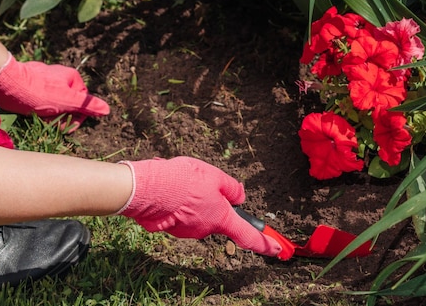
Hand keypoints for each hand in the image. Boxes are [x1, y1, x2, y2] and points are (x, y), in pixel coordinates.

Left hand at [0, 53, 109, 130]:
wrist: (4, 82)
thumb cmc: (37, 92)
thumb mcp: (66, 101)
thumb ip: (87, 105)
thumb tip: (107, 110)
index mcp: (72, 78)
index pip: (83, 104)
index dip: (76, 119)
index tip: (65, 128)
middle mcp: (61, 76)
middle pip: (69, 105)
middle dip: (61, 117)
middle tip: (50, 124)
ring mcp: (46, 80)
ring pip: (55, 105)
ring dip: (50, 116)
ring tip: (39, 118)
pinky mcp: (32, 84)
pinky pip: (42, 101)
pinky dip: (39, 109)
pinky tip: (31, 113)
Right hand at [117, 156, 280, 256]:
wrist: (146, 190)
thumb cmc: (182, 181)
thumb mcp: (214, 176)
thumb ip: (231, 188)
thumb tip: (240, 196)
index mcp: (221, 218)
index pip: (248, 236)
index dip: (265, 243)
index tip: (278, 250)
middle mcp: (206, 229)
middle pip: (217, 217)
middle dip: (211, 201)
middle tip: (199, 180)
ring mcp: (187, 231)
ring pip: (198, 214)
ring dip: (193, 200)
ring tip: (180, 182)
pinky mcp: (171, 229)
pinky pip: (181, 215)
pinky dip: (179, 204)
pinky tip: (170, 191)